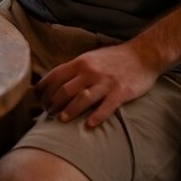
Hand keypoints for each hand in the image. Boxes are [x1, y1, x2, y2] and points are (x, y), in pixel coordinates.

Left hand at [35, 42, 159, 128]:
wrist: (143, 55)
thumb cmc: (114, 58)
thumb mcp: (91, 58)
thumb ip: (75, 69)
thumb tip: (56, 81)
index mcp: (81, 62)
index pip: (55, 75)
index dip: (44, 88)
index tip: (37, 98)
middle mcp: (90, 71)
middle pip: (65, 89)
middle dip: (53, 103)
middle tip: (47, 113)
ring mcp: (105, 82)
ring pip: (82, 98)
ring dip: (69, 111)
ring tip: (61, 120)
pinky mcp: (121, 92)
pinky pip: (106, 107)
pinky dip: (96, 117)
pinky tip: (89, 125)